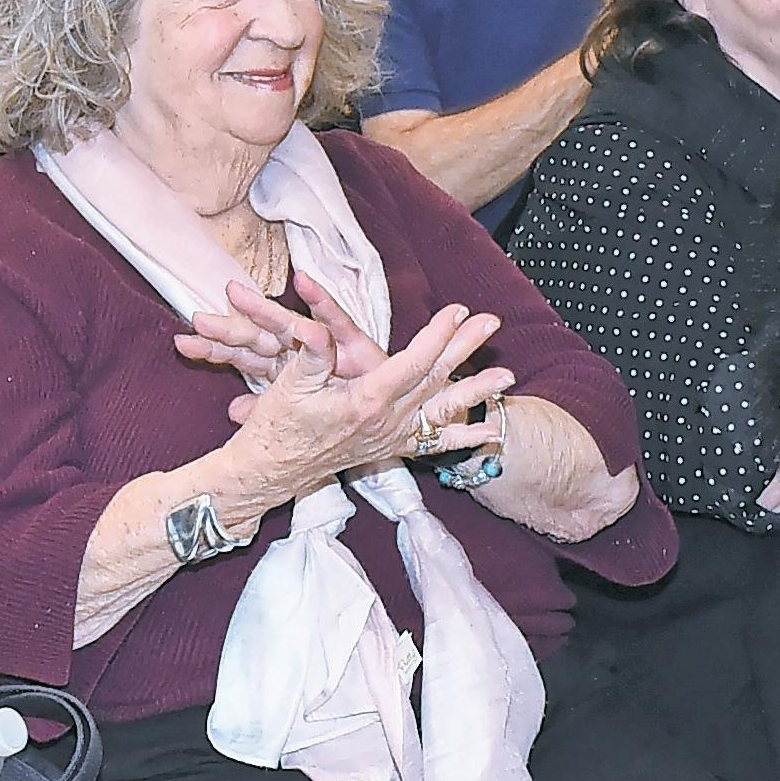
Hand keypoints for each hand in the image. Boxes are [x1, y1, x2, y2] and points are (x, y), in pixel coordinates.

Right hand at [183, 289, 502, 505]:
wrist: (271, 470)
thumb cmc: (277, 425)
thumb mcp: (288, 385)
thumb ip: (310, 355)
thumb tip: (317, 329)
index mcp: (365, 402)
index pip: (412, 363)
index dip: (436, 335)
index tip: (456, 310)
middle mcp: (385, 422)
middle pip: (435, 380)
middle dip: (464, 348)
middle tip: (491, 322)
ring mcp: (390, 437)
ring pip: (441, 410)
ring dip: (475, 391)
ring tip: (507, 377)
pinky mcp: (388, 448)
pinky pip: (431, 444)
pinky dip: (461, 438)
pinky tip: (487, 433)